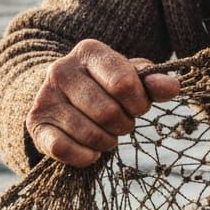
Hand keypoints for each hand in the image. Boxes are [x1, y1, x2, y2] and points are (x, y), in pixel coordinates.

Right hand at [26, 40, 179, 166]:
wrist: (62, 95)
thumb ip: (153, 82)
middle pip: (108, 113)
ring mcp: (45, 97)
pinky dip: (86, 157)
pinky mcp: (36, 124)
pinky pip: (64, 150)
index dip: (139, 103)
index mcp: (89, 51)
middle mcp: (62, 70)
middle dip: (124, 125)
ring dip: (107, 142)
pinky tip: (91, 151)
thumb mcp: (131, 78)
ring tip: (106, 134)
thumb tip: (174, 87)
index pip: (124, 84)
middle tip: (121, 123)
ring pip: (89, 134)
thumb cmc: (105, 86)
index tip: (138, 107)